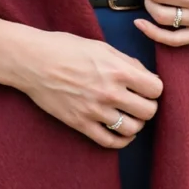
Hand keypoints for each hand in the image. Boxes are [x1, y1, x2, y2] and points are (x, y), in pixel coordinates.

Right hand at [14, 29, 161, 149]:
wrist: (32, 61)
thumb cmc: (65, 48)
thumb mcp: (101, 47)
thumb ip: (127, 62)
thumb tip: (147, 77)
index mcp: (117, 70)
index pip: (156, 89)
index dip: (154, 88)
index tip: (146, 87)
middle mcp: (109, 93)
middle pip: (148, 111)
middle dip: (147, 106)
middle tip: (139, 102)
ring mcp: (95, 111)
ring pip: (132, 129)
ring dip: (135, 123)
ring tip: (128, 115)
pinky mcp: (80, 124)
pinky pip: (110, 142)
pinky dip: (121, 140)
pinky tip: (120, 132)